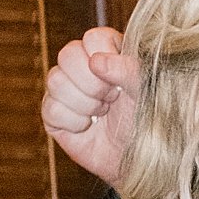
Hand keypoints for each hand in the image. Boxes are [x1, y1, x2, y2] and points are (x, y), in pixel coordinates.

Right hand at [42, 27, 139, 183]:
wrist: (138, 161)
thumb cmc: (147, 123)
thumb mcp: (146, 92)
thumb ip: (128, 70)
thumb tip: (96, 61)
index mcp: (109, 53)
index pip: (93, 37)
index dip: (104, 58)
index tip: (119, 80)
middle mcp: (84, 67)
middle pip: (68, 54)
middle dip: (92, 83)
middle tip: (111, 99)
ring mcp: (66, 90)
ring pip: (55, 80)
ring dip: (84, 103)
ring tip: (102, 114)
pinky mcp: (54, 114)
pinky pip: (51, 108)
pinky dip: (73, 122)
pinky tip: (87, 128)